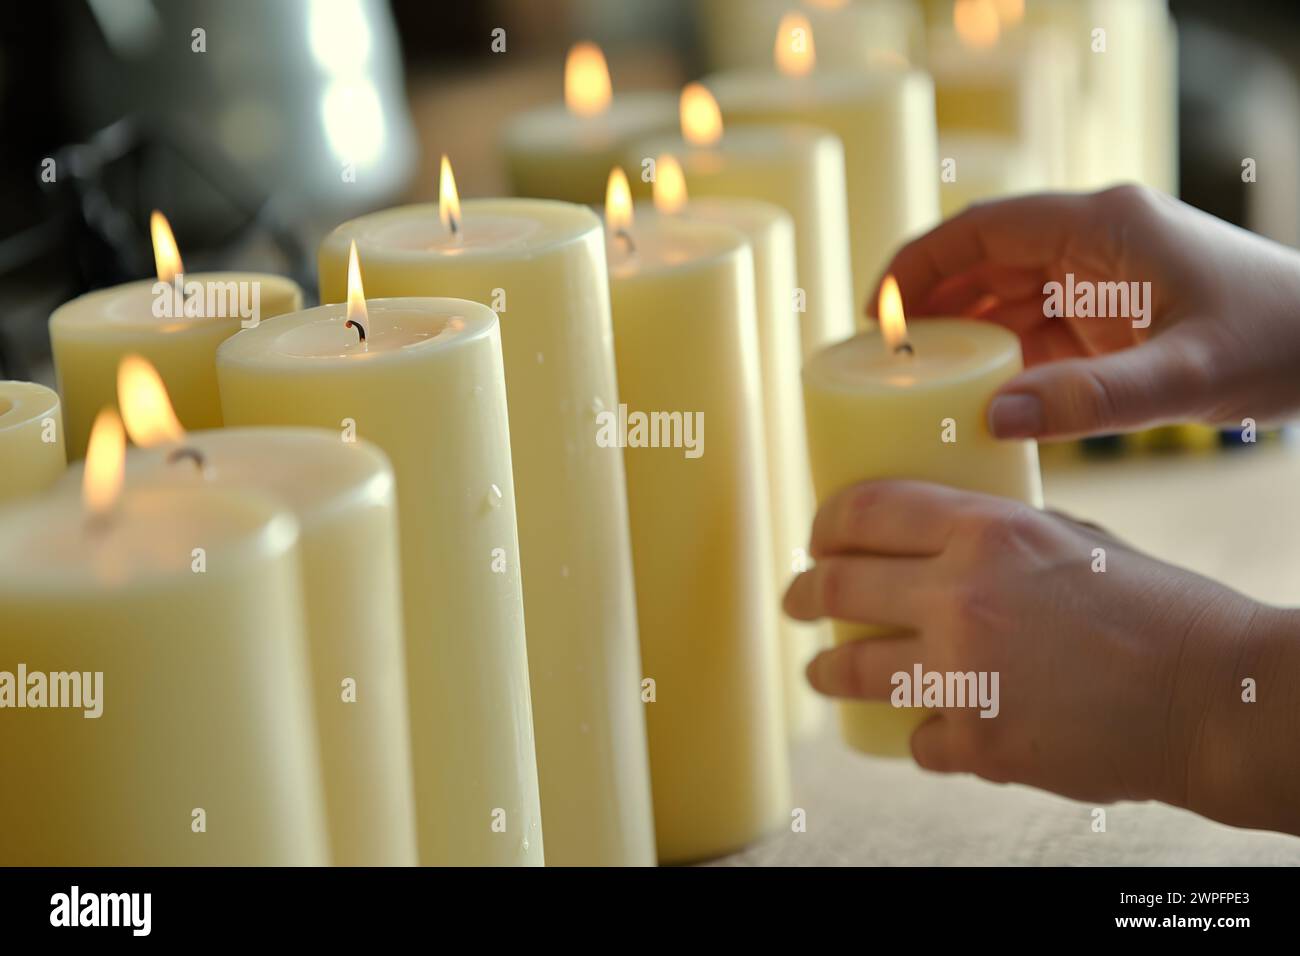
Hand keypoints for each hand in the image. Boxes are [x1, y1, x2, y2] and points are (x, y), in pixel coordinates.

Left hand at [783, 479, 1299, 834]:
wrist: (1214, 697)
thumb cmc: (1156, 608)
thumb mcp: (1075, 540)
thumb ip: (1002, 537)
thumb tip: (943, 542)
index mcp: (986, 530)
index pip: (865, 511)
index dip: (825, 523)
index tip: (815, 538)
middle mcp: (960, 595)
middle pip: (838, 588)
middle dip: (804, 594)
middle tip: (794, 602)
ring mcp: (962, 672)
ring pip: (853, 669)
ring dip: (826, 670)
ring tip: (820, 672)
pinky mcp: (977, 741)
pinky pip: (917, 738)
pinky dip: (922, 737)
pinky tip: (929, 732)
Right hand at [873, 185, 1299, 440]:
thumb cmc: (1278, 340)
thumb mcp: (1185, 375)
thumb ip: (1091, 399)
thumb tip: (993, 419)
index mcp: (1102, 226)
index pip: (986, 228)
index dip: (922, 263)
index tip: (879, 309)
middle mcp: (1093, 243)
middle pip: (985, 260)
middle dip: (930, 302)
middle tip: (881, 355)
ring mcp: (1100, 278)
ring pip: (1005, 295)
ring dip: (960, 331)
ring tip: (911, 377)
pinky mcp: (1109, 316)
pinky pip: (1033, 329)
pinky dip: (997, 356)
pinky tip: (971, 390)